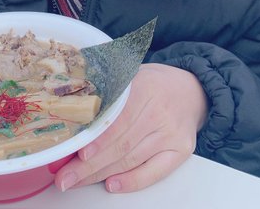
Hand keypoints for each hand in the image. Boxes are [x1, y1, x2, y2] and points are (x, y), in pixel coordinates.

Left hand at [55, 63, 207, 193]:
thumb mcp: (132, 75)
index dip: (99, 140)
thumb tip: (74, 105)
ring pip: (131, 161)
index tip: (79, 153)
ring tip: (78, 181)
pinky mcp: (180, 151)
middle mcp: (160, 113)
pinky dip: (131, 181)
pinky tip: (112, 184)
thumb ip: (109, 88)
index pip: (119, 120)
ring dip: (102, 175)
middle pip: (121, 146)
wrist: (192, 90)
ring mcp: (171, 135)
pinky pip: (154, 172)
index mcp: (145, 89)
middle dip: (90, 165)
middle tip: (66, 176)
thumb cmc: (156, 83)